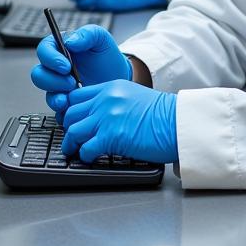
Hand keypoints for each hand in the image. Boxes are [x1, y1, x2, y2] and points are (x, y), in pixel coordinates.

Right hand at [30, 25, 130, 118]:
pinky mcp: (65, 102)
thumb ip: (87, 34)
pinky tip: (73, 106)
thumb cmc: (107, 57)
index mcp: (60, 49)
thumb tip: (70, 41)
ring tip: (72, 95)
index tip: (66, 65)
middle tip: (71, 82)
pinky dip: (63, 110)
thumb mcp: (101, 38)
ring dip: (56, 96)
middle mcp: (55, 69)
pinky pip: (56, 110)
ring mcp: (59, 87)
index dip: (50, 58)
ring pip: (46, 93)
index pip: (43, 50)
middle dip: (53, 80)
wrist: (118, 77)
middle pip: (39, 75)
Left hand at [61, 80, 177, 163]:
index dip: (70, 110)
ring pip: (73, 130)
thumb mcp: (134, 96)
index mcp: (111, 88)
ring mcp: (107, 117)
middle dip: (68, 127)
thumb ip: (114, 101)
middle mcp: (106, 100)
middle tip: (70, 137)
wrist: (178, 123)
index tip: (71, 119)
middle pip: (71, 113)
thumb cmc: (164, 114)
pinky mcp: (111, 137)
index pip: (76, 96)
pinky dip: (84, 155)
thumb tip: (99, 114)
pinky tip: (89, 157)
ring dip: (71, 143)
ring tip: (73, 150)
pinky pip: (85, 148)